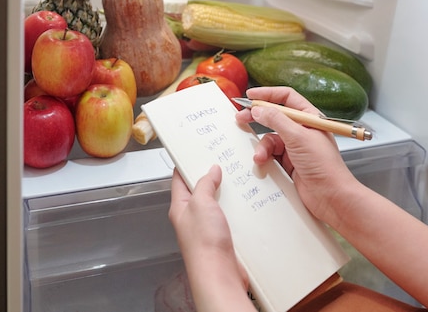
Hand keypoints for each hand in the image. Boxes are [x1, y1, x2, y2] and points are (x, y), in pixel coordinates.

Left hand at [169, 165, 252, 310]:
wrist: (218, 274)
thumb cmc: (203, 244)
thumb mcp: (201, 203)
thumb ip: (205, 184)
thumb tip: (211, 170)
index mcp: (180, 207)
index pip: (180, 180)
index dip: (187, 164)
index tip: (197, 152)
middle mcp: (193, 217)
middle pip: (201, 191)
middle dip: (213, 177)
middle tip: (224, 163)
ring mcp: (209, 227)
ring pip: (218, 203)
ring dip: (228, 193)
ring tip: (239, 180)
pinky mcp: (224, 236)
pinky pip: (231, 217)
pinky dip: (238, 208)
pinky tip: (247, 202)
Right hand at [235, 86, 357, 221]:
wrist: (330, 196)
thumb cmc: (324, 165)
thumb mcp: (298, 137)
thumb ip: (276, 120)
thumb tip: (258, 109)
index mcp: (309, 118)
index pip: (287, 98)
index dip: (268, 94)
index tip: (250, 95)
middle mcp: (302, 130)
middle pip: (275, 117)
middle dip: (257, 118)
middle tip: (240, 118)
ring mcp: (295, 147)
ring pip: (270, 139)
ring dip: (262, 146)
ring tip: (260, 156)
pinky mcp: (289, 163)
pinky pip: (271, 155)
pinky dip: (264, 158)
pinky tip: (262, 163)